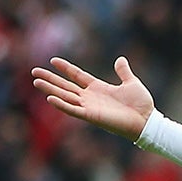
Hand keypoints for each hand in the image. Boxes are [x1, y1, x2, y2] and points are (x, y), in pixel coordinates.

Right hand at [30, 56, 155, 140]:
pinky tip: (50, 98)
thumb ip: (123, 71)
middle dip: (50, 79)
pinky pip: (74, 110)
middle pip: (66, 86)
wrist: (147, 121)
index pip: (77, 76)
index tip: (53, 60)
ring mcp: (90, 107)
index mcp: (98, 88)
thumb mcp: (131, 82)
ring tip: (36, 82)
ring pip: (65, 96)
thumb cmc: (141, 104)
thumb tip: (120, 59)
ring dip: (50, 89)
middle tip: (34, 72)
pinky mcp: (92, 116)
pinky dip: (62, 105)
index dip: (65, 68)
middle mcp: (91, 97)